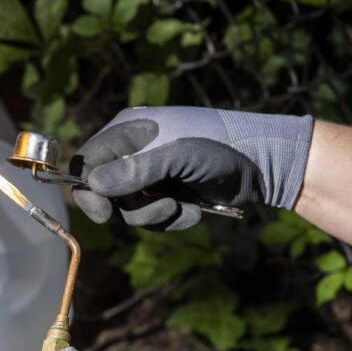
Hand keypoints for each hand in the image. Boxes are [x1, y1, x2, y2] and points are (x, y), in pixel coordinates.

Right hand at [72, 106, 313, 230]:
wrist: (263, 163)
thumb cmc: (220, 147)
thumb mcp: (178, 156)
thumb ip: (136, 170)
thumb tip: (94, 186)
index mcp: (129, 130)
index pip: (88, 160)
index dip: (88, 188)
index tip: (104, 212)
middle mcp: (133, 151)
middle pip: (104, 191)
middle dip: (130, 206)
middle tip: (161, 208)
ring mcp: (150, 175)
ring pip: (128, 209)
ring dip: (154, 215)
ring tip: (182, 206)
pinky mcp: (166, 194)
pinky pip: (151, 217)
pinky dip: (171, 220)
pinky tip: (194, 212)